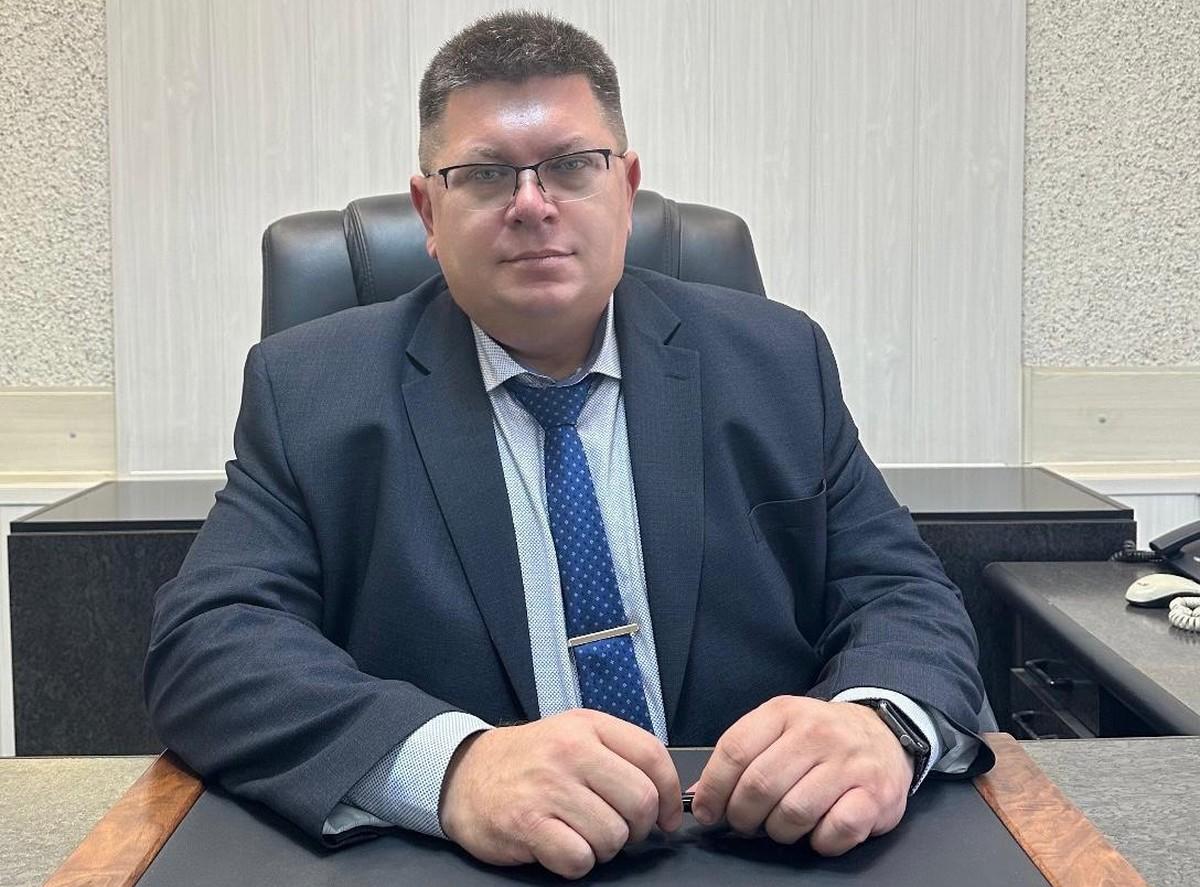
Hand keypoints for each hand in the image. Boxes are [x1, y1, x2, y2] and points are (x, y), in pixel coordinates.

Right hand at [439, 709, 681, 878]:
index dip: (670, 795)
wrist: (463, 774)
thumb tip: (665, 797)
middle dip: (638, 829)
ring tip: (582, 835)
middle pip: (640, 801)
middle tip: (619, 831)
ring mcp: (549, 787)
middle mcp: (571, 751)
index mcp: (588, 726)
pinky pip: (579, 859)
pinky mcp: (527, 823)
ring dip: (604, 848)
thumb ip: (617, 755)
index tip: (667, 817)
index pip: (652, 756)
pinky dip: (576, 863)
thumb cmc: (527, 761)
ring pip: (613, 836)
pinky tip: (561, 847)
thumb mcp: (572, 735)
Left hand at [689, 696, 912, 854]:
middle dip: (742, 816)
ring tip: (782, 825)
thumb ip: (742, 757)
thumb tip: (700, 794)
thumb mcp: (778, 730)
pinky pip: (835, 831)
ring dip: (779, 831)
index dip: (713, 787)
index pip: (735, 750)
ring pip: (793, 812)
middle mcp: (817, 733)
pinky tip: (818, 830)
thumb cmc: (821, 738)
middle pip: (759, 785)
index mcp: (784, 713)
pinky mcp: (875, 795)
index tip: (706, 810)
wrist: (883, 732)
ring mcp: (848, 764)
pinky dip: (820, 841)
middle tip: (744, 823)